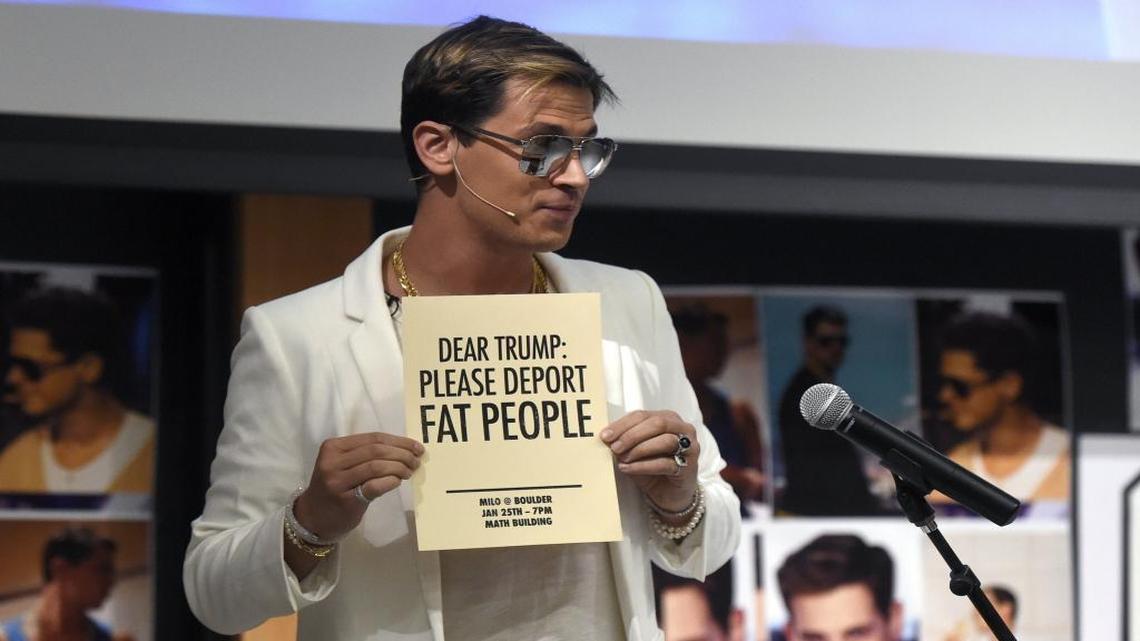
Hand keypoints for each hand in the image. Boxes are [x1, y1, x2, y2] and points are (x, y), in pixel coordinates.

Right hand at [293, 432, 423, 541]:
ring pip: (376, 466)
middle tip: (416, 461)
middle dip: (402, 454)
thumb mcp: (342, 464)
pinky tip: (398, 482)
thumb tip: (403, 448)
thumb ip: (365, 454)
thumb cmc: (333, 488)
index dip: (399, 441)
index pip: (373, 438)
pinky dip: (390, 481)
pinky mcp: (346, 500)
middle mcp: (332, 461)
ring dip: (399, 467)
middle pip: (376, 450)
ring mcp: (337, 481)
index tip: (416, 447)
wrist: (312, 517)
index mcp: (333, 446)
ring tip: (409, 472)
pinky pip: (374, 486)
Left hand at [601, 410, 699, 513]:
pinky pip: (665, 463)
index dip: (623, 424)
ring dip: (639, 449)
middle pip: (657, 424)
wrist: (670, 495)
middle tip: (614, 447)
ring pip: (665, 441)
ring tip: (622, 458)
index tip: (606, 435)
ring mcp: (690, 447)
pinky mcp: (690, 467)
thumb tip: (608, 438)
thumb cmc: (654, 469)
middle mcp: (682, 429)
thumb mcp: (636, 452)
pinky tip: (628, 468)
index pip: (643, 415)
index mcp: (668, 418)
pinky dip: (643, 466)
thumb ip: (626, 442)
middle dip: (632, 435)